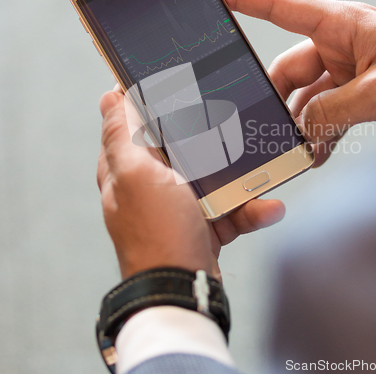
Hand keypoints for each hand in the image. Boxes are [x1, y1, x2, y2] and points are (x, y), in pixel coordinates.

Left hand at [97, 89, 284, 279]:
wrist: (183, 289)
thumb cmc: (157, 232)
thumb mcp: (136, 175)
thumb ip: (122, 136)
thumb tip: (108, 97)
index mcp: (128, 167)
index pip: (135, 123)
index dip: (154, 102)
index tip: (180, 86)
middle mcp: (151, 184)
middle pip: (182, 146)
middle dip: (209, 140)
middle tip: (232, 126)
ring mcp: (179, 203)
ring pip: (213, 175)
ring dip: (239, 177)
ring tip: (262, 175)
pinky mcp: (203, 222)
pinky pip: (229, 206)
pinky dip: (249, 208)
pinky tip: (267, 207)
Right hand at [215, 0, 375, 165]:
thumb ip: (334, 111)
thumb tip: (300, 131)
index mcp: (342, 26)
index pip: (282, 8)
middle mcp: (340, 46)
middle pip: (289, 70)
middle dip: (277, 100)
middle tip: (267, 128)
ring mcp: (349, 72)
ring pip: (307, 99)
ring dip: (301, 126)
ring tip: (300, 151)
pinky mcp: (359, 94)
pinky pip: (327, 114)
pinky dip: (320, 134)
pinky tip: (318, 153)